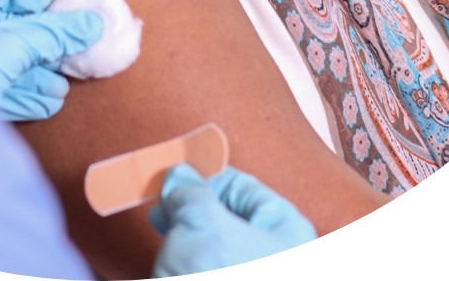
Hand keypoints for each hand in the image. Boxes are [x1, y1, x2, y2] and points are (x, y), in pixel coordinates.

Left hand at [0, 0, 102, 120]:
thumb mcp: (5, 48)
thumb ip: (50, 34)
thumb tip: (91, 23)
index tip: (69, 8)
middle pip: (1, 24)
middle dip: (41, 41)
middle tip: (74, 47)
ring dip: (34, 71)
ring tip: (65, 83)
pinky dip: (20, 92)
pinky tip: (48, 102)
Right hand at [150, 164, 316, 276]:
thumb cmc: (222, 279)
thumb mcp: (199, 225)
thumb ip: (189, 192)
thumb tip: (178, 177)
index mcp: (287, 230)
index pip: (242, 187)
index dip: (202, 178)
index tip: (171, 177)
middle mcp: (279, 257)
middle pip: (229, 219)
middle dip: (190, 210)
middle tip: (160, 207)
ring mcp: (255, 276)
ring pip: (217, 249)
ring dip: (186, 239)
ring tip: (163, 241)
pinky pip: (210, 269)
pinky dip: (189, 265)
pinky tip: (170, 266)